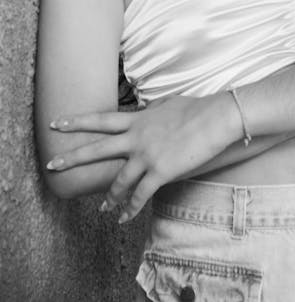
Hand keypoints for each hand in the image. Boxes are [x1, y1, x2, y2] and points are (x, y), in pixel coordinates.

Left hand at [46, 93, 237, 221]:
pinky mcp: (161, 171)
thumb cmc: (197, 108)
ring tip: (100, 210)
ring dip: (108, 198)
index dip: (78, 122)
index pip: (101, 120)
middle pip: (97, 149)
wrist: (216, 118)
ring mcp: (147, 155)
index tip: (57, 123)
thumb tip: (147, 109)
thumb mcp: (167, 104)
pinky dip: (130, 208)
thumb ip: (151, 110)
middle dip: (72, 158)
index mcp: (138, 119)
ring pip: (118, 180)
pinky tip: (123, 218)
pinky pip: (140, 195)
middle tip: (51, 165)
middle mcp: (137, 137)